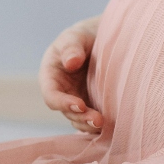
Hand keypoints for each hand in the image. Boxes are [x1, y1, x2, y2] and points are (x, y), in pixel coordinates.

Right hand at [39, 17, 103, 131]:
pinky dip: (98, 124)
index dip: (63, 103)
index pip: (51, 95)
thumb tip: (71, 63)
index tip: (80, 105)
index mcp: (50, 76)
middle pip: (66, 111)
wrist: (98, 39)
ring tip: (106, 125)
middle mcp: (61, 92)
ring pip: (79, 118)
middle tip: (98, 121)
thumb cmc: (82, 36)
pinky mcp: (91, 105)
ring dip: (90, 125)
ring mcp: (76, 100)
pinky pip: (92, 118)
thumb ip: (71, 47)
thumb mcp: (75, 36)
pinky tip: (112, 127)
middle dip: (81, 118)